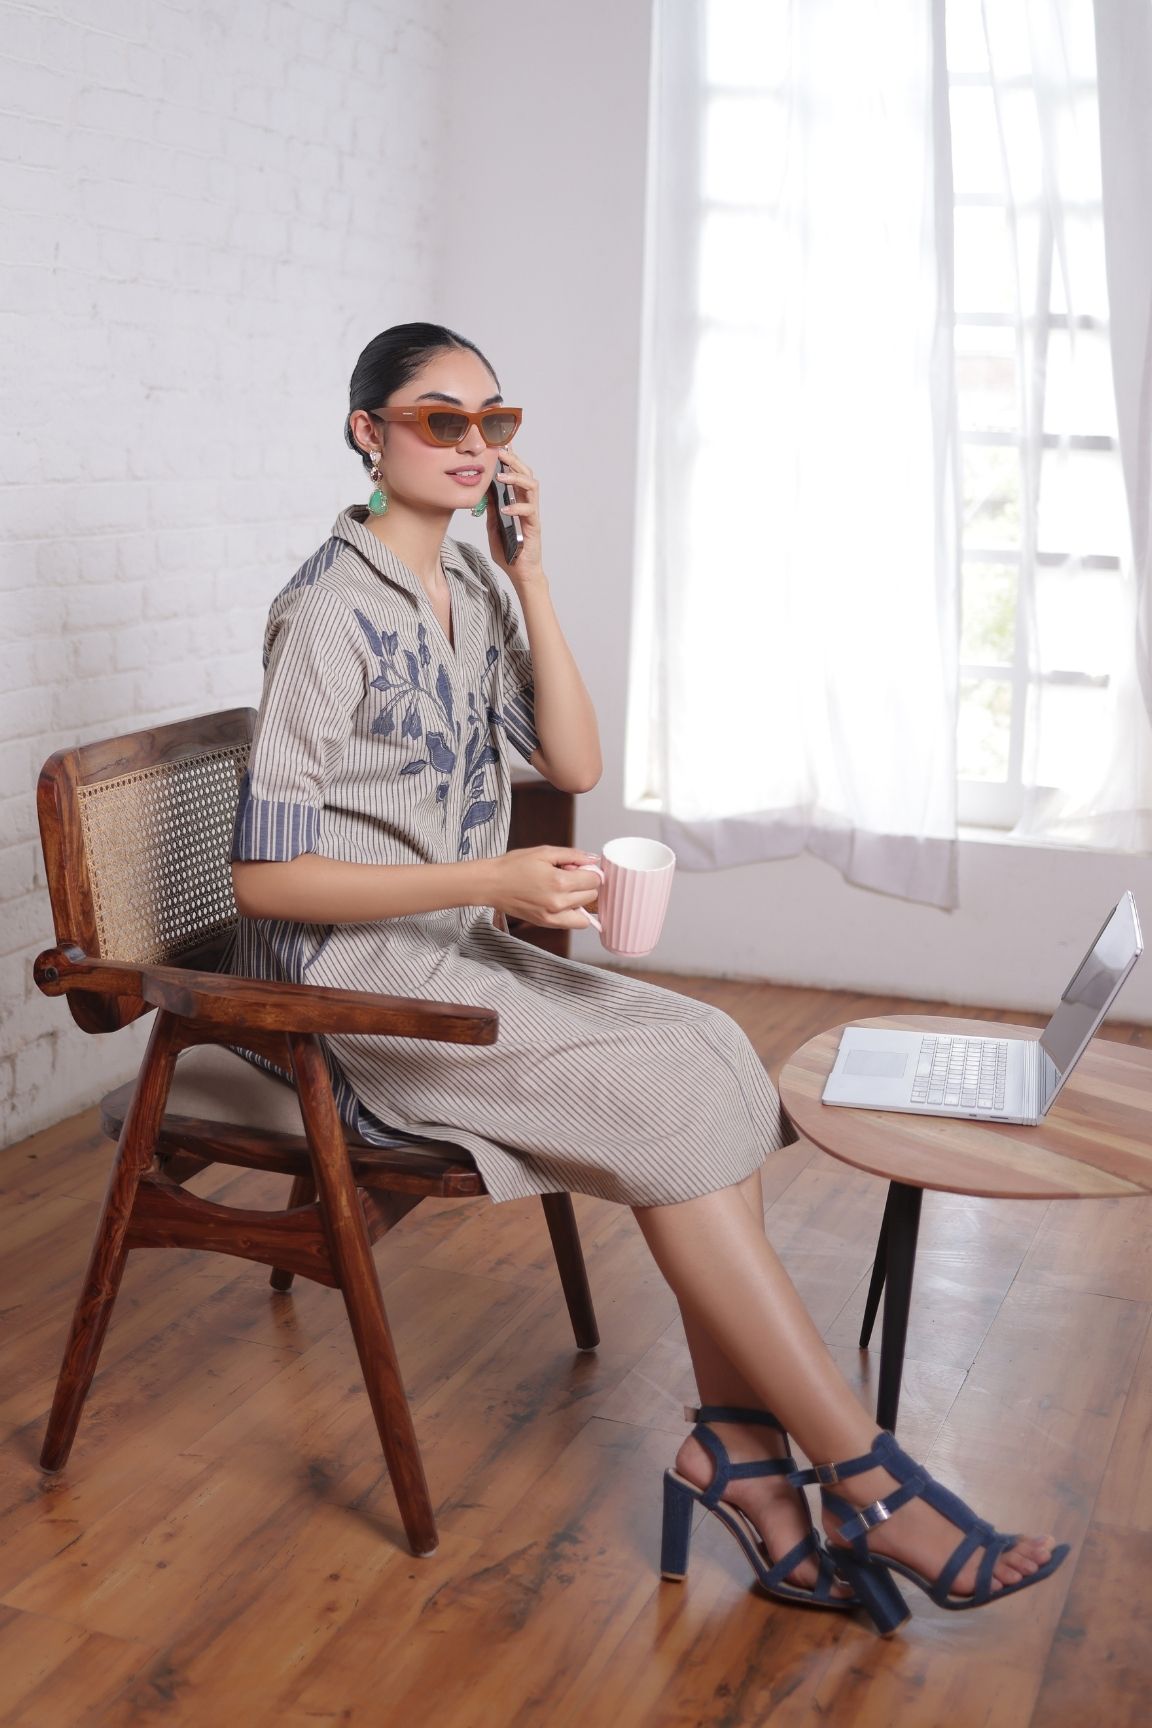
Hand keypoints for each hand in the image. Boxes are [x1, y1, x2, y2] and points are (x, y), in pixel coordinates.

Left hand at [485, 445, 543, 583]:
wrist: (520, 573)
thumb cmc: (509, 552)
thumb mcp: (493, 527)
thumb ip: (491, 510)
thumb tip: (483, 491)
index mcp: (517, 502)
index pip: (515, 475)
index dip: (510, 459)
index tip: (500, 444)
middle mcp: (526, 504)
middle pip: (526, 474)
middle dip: (514, 460)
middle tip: (501, 451)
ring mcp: (532, 514)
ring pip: (532, 487)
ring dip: (517, 478)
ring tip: (501, 476)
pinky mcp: (534, 527)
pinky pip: (529, 511)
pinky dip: (516, 507)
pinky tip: (505, 508)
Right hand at [487, 846, 600, 927]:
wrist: (491, 884)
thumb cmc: (513, 866)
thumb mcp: (544, 852)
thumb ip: (572, 855)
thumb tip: (593, 859)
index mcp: (560, 882)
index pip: (594, 880)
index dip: (590, 871)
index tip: (579, 868)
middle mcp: (559, 902)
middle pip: (592, 896)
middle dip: (585, 884)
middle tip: (568, 876)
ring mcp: (553, 916)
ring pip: (585, 913)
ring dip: (581, 901)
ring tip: (565, 891)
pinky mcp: (546, 923)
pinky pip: (572, 924)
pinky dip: (573, 914)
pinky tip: (560, 901)